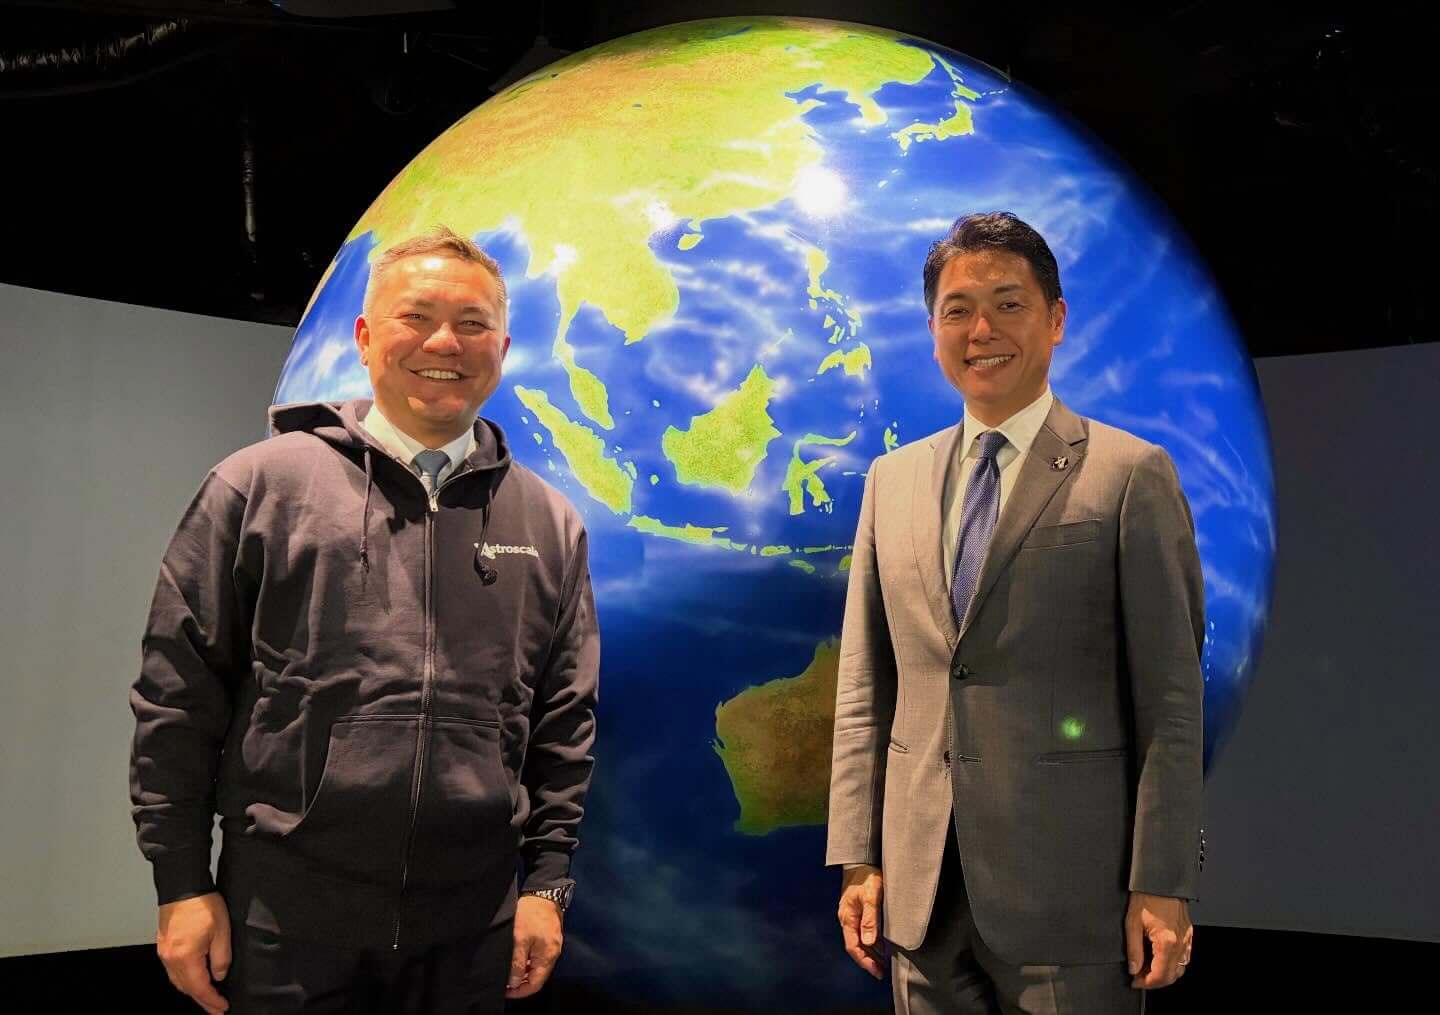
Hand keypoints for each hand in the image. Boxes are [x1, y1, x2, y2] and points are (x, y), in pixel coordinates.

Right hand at [157, 892, 230, 1013]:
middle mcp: (170, 959)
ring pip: (178, 981)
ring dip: (193, 991)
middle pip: (186, 988)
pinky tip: (194, 980)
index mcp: (185, 957)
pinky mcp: (163, 946)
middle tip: (216, 1010)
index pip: (199, 988)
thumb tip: (219, 976)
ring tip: (207, 998)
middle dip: (202, 1001)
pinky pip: (173, 971)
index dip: (211, 1000)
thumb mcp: (222, 931)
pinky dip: (184, 980)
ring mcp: (164, 953)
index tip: (222, 1008)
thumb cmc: (203, 905)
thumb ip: (221, 958)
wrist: (182, 886)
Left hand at [506, 893, 563, 998]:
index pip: (535, 984)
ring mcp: (553, 946)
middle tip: (504, 981)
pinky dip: (528, 960)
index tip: (505, 991)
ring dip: (524, 971)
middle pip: (537, 977)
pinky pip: (539, 956)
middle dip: (521, 982)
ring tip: (508, 969)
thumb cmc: (531, 914)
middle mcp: (553, 954)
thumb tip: (513, 982)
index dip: (520, 991)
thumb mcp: (519, 939)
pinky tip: (517, 957)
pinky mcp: (550, 938)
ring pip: (538, 967)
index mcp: (548, 956)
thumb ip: (517, 963)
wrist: (544, 892)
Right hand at [837, 865, 885, 979]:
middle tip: (882, 972)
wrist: (861, 860)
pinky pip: (863, 932)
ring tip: (884, 963)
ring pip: (860, 940)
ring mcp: (852, 915)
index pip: (853, 947)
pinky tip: (882, 946)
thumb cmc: (866, 877)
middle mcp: (847, 919)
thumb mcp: (871, 896)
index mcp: (847, 918)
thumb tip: (869, 942)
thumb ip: (870, 918)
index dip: (864, 961)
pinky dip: (872, 942)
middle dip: (868, 961)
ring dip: (871, 953)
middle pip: (856, 946)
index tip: (877, 972)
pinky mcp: (858, 911)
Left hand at [1125, 892, 1192, 989]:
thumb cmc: (1147, 896)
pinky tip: (1160, 959)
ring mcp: (1187, 939)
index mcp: (1167, 942)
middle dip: (1155, 981)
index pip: (1160, 976)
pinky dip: (1173, 964)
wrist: (1161, 880)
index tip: (1135, 982)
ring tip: (1147, 968)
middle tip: (1139, 977)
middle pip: (1172, 976)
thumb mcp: (1132, 923)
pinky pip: (1185, 957)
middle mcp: (1181, 943)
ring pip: (1181, 968)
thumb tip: (1133, 969)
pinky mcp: (1189, 934)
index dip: (1146, 983)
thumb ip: (1133, 950)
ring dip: (1165, 974)